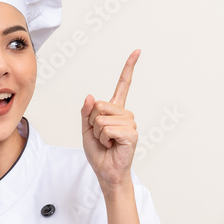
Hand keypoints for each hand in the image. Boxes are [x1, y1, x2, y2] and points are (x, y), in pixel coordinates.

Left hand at [81, 49, 140, 189]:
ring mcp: (130, 123)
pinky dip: (104, 139)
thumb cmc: (99, 153)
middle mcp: (125, 114)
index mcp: (116, 111)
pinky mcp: (131, 134)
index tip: (137, 51)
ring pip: (101, 119)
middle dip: (93, 123)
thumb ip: (86, 113)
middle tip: (100, 137)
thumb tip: (90, 96)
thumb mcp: (86, 130)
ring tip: (106, 142)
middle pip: (100, 105)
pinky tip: (111, 146)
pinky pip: (107, 129)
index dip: (129, 68)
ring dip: (98, 133)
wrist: (106, 172)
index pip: (123, 85)